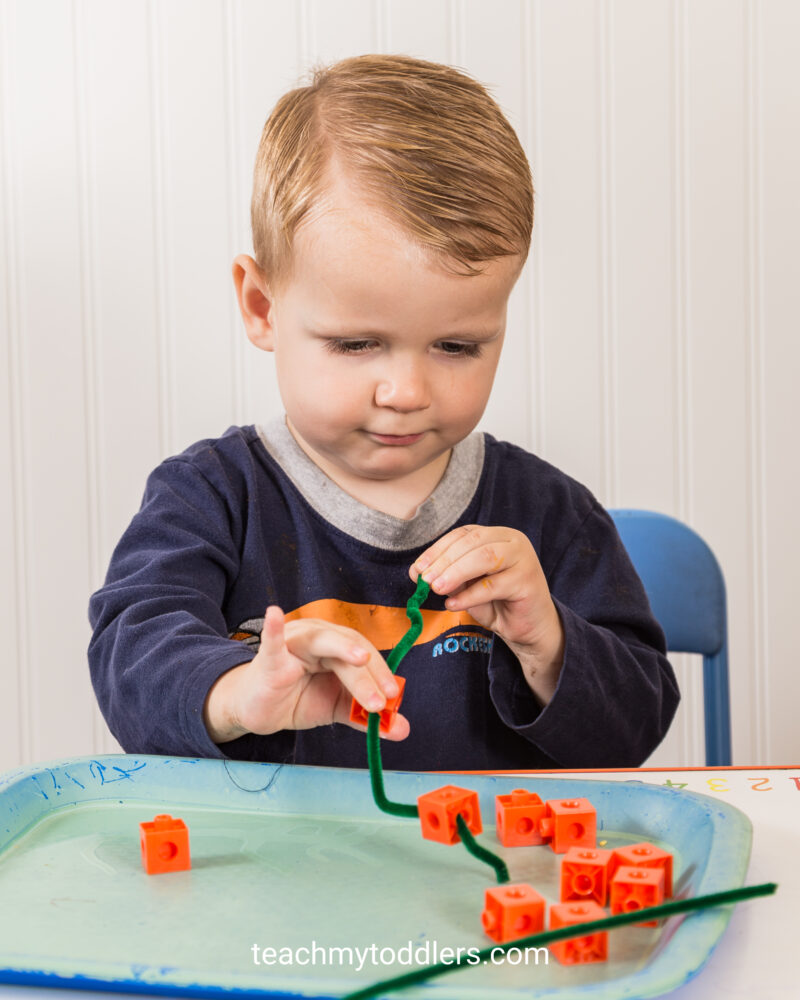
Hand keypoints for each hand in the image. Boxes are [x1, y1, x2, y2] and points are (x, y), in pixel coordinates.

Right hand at [203, 609, 409, 743]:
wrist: (257, 710)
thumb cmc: (296, 698)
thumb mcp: (336, 708)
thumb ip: (365, 718)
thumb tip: (401, 729)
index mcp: (337, 647)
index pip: (365, 654)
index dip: (381, 673)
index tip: (394, 697)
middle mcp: (319, 638)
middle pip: (348, 650)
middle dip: (367, 676)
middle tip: (380, 701)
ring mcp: (293, 643)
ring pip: (322, 642)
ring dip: (343, 649)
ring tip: (360, 658)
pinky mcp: (268, 658)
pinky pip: (272, 641)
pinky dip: (274, 629)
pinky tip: (274, 614)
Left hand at [409, 525, 564, 695]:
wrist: (529, 628)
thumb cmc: (498, 602)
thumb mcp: (468, 584)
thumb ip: (448, 574)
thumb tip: (418, 572)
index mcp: (497, 535)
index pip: (463, 534)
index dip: (437, 549)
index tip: (417, 568)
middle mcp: (513, 541)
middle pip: (473, 543)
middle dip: (444, 561)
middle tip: (425, 580)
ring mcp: (524, 559)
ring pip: (484, 558)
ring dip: (455, 573)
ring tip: (435, 589)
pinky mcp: (528, 581)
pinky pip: (493, 586)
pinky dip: (469, 595)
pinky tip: (453, 604)